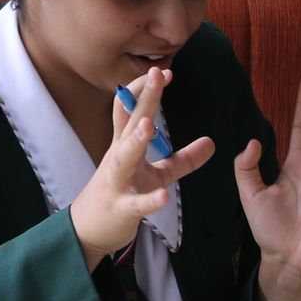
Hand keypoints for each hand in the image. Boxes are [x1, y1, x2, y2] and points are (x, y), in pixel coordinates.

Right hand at [66, 67, 213, 268]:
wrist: (89, 229)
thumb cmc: (122, 194)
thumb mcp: (156, 175)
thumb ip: (183, 159)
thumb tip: (211, 143)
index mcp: (124, 145)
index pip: (129, 109)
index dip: (143, 90)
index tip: (163, 71)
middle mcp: (118, 158)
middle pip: (129, 124)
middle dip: (142, 99)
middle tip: (156, 73)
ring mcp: (118, 183)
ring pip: (124, 159)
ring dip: (136, 141)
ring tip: (149, 125)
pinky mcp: (122, 209)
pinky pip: (136, 204)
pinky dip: (149, 200)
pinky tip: (164, 197)